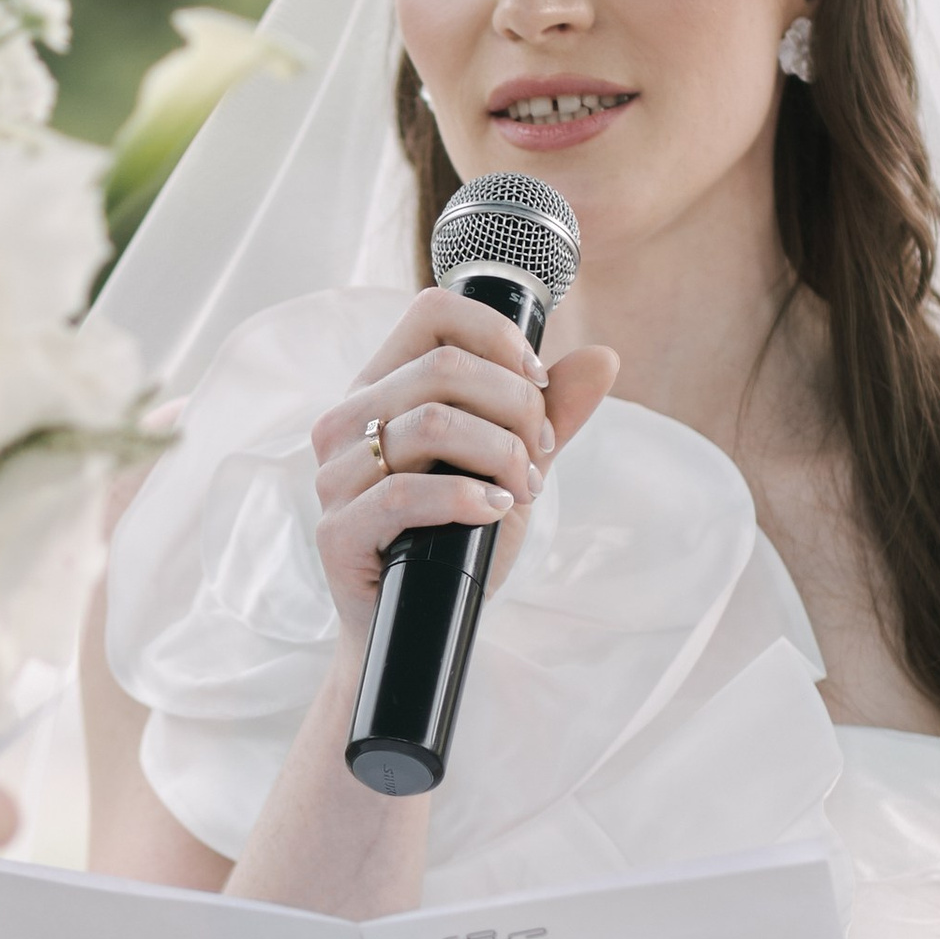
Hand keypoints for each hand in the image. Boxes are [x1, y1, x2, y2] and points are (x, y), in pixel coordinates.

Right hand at [308, 290, 614, 637]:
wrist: (420, 627)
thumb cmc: (456, 540)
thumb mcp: (511, 468)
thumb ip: (549, 415)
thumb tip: (604, 359)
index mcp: (382, 388)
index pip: (431, 312)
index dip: (496, 335)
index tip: (537, 383)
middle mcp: (348, 421)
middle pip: (443, 367)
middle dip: (515, 406)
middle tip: (540, 455)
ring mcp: (335, 475)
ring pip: (432, 423)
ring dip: (500, 453)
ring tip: (522, 489)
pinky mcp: (337, 529)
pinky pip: (406, 492)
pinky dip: (466, 497)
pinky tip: (495, 511)